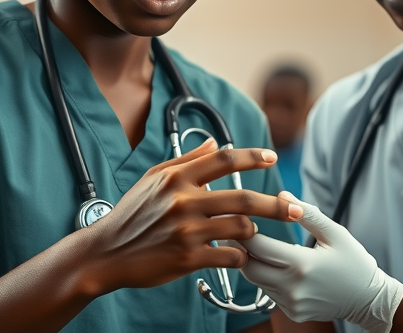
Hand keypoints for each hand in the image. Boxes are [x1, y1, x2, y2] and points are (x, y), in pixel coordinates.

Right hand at [88, 139, 301, 290]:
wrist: (105, 252)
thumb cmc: (131, 214)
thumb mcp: (153, 178)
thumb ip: (187, 160)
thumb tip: (216, 143)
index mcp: (177, 178)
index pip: (224, 160)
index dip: (253, 157)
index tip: (272, 158)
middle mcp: (183, 201)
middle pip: (243, 198)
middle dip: (276, 204)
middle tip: (296, 208)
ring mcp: (186, 231)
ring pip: (240, 228)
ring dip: (253, 232)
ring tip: (253, 233)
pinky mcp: (186, 258)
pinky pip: (228, 256)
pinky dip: (240, 256)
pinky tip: (239, 256)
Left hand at [238, 192, 402, 332]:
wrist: (368, 299)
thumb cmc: (354, 263)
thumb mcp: (335, 233)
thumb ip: (307, 213)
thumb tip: (282, 195)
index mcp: (302, 264)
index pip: (258, 247)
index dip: (242, 232)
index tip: (236, 218)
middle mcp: (293, 287)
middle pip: (248, 267)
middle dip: (239, 249)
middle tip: (234, 232)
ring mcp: (291, 303)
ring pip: (257, 281)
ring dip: (252, 262)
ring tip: (251, 244)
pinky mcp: (292, 312)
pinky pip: (269, 292)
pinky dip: (267, 277)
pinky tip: (274, 265)